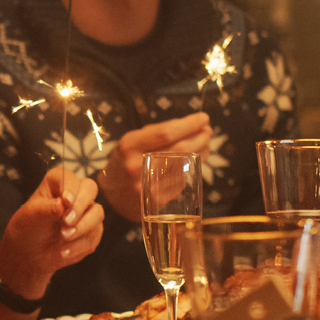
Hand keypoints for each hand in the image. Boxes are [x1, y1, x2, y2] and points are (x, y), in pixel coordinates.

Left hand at [0, 167, 104, 300]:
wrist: (30, 253)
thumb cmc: (28, 227)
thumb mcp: (31, 217)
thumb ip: (46, 209)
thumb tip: (62, 204)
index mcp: (57, 183)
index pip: (69, 178)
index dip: (70, 188)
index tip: (66, 201)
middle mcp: (75, 193)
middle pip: (90, 189)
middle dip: (80, 206)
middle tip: (66, 222)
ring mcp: (86, 212)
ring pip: (97, 213)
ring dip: (82, 227)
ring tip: (63, 237)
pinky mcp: (92, 231)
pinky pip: (94, 236)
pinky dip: (79, 245)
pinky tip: (64, 252)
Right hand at [96, 113, 210, 220]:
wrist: (111, 195)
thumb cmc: (125, 161)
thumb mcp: (131, 141)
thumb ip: (156, 132)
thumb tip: (189, 124)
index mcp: (129, 146)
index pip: (165, 133)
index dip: (188, 125)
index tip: (203, 118)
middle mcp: (137, 166)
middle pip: (179, 149)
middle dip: (200, 137)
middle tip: (208, 130)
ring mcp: (148, 185)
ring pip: (184, 165)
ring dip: (201, 152)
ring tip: (205, 143)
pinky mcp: (157, 201)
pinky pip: (181, 180)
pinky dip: (192, 168)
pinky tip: (195, 160)